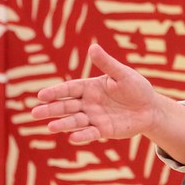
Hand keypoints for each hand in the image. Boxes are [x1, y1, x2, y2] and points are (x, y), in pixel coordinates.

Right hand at [31, 44, 158, 143]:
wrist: (150, 108)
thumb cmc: (136, 87)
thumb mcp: (122, 73)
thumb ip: (107, 63)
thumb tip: (92, 47)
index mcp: (90, 87)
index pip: (69, 89)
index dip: (56, 92)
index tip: (41, 95)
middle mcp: (89, 103)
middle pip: (66, 106)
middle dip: (51, 109)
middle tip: (34, 113)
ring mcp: (95, 117)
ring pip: (75, 121)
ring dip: (62, 124)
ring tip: (49, 127)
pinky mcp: (104, 130)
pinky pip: (91, 133)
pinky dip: (82, 135)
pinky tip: (72, 137)